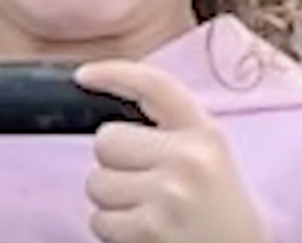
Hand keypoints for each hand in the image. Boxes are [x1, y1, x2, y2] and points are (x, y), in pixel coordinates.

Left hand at [74, 61, 268, 242]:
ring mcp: (167, 193)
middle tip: (144, 183)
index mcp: (206, 133)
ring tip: (148, 211)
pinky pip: (98, 220)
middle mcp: (188, 157)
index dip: (116, 74)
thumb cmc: (217, 211)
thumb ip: (172, 132)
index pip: (157, 87)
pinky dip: (113, 230)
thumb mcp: (210, 158)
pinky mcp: (147, 228)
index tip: (84, 76)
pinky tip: (144, 232)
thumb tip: (112, 121)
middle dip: (114, 163)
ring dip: (111, 201)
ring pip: (96, 182)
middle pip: (107, 140)